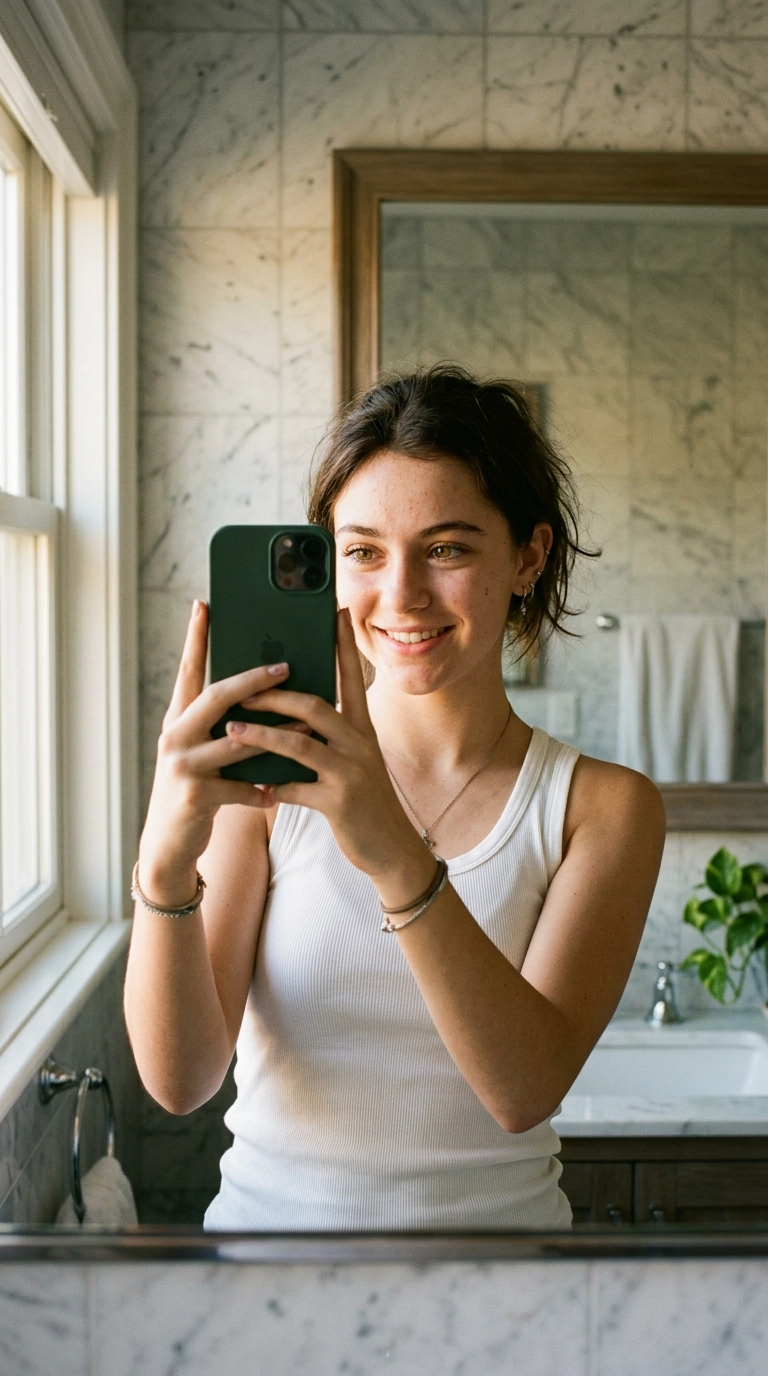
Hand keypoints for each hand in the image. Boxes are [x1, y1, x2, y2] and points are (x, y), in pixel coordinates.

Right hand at [138, 599, 309, 904]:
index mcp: (179, 719)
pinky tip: (277, 792)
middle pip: (216, 696)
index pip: (188, 671)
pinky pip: (239, 788)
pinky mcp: (195, 797)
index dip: (195, 638)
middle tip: (284, 665)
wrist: (168, 844)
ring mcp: (182, 766)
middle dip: (252, 680)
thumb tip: (262, 690)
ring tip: (308, 730)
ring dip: (275, 736)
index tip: (205, 605)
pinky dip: (261, 790)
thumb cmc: (196, 789)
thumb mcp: (203, 751)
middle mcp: (175, 736)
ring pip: (236, 742)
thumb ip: (224, 724)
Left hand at [229, 608, 433, 897]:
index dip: (342, 645)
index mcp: (362, 729)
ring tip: (231, 729)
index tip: (335, 612)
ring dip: (262, 736)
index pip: (351, 677)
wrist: (392, 848)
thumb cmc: (363, 800)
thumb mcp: (352, 761)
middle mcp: (359, 745)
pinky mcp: (341, 804)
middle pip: (315, 707)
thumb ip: (327, 735)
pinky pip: (298, 789)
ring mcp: (351, 774)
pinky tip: (255, 786)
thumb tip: (291, 710)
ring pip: (300, 745)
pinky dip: (274, 787)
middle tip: (243, 686)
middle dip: (275, 695)